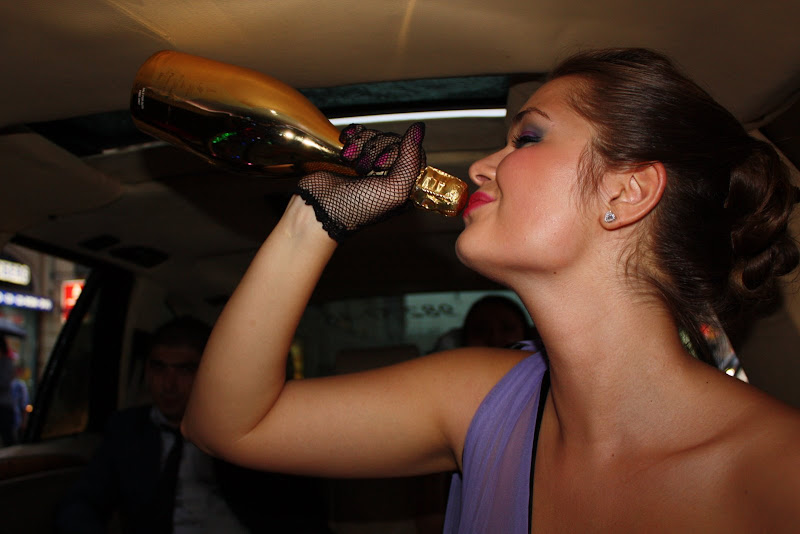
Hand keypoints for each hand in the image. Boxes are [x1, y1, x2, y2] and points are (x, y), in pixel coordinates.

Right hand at [296, 122, 426, 240]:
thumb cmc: (356, 208)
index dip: (396, 152)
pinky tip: (344, 143)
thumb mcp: (394, 190)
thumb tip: (419, 127)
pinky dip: (352, 135)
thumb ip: (411, 160)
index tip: (380, 165)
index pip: (413, 152)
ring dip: (360, 144)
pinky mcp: (353, 157)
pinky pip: (360, 133)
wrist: (319, 208)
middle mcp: (390, 175)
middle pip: (393, 141)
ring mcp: (371, 165)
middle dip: (374, 149)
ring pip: (376, 136)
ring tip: (349, 161)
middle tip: (362, 169)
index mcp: (405, 186)